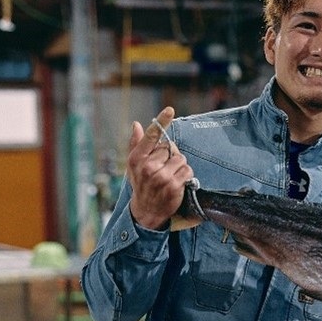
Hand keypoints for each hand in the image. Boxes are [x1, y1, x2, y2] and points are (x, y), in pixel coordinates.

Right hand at [127, 106, 193, 229]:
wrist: (146, 210)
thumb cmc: (141, 183)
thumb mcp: (134, 165)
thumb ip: (136, 144)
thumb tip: (136, 124)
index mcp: (137, 158)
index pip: (151, 136)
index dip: (161, 122)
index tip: (170, 110)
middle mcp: (148, 166)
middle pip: (170, 148)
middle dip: (170, 156)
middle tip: (163, 168)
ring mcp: (161, 177)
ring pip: (181, 159)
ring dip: (179, 166)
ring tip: (170, 176)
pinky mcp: (173, 186)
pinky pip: (187, 170)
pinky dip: (186, 175)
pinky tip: (177, 182)